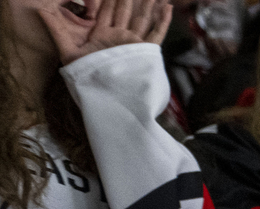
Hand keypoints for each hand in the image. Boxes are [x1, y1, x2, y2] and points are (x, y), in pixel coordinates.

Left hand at [40, 0, 172, 65]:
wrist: (105, 95)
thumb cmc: (87, 76)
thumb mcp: (67, 50)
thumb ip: (55, 29)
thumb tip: (39, 10)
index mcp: (102, 34)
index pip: (108, 10)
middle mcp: (119, 37)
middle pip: (127, 11)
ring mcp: (133, 43)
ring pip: (143, 18)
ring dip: (148, 5)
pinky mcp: (145, 51)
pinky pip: (156, 33)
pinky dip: (162, 21)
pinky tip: (166, 8)